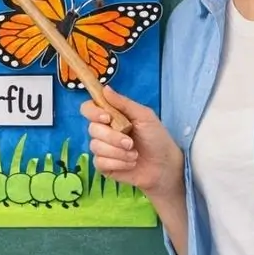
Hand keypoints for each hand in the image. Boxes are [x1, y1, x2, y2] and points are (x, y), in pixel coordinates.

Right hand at [80, 86, 183, 200]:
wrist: (165, 164)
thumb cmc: (156, 138)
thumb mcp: (144, 116)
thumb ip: (124, 103)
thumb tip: (105, 88)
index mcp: (110, 116)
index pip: (88, 109)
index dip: (93, 112)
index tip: (107, 118)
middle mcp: (103, 131)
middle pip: (92, 129)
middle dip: (113, 137)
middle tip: (131, 143)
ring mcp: (102, 149)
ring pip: (96, 146)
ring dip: (118, 152)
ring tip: (134, 154)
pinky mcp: (104, 166)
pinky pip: (100, 162)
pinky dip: (117, 163)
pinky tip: (130, 163)